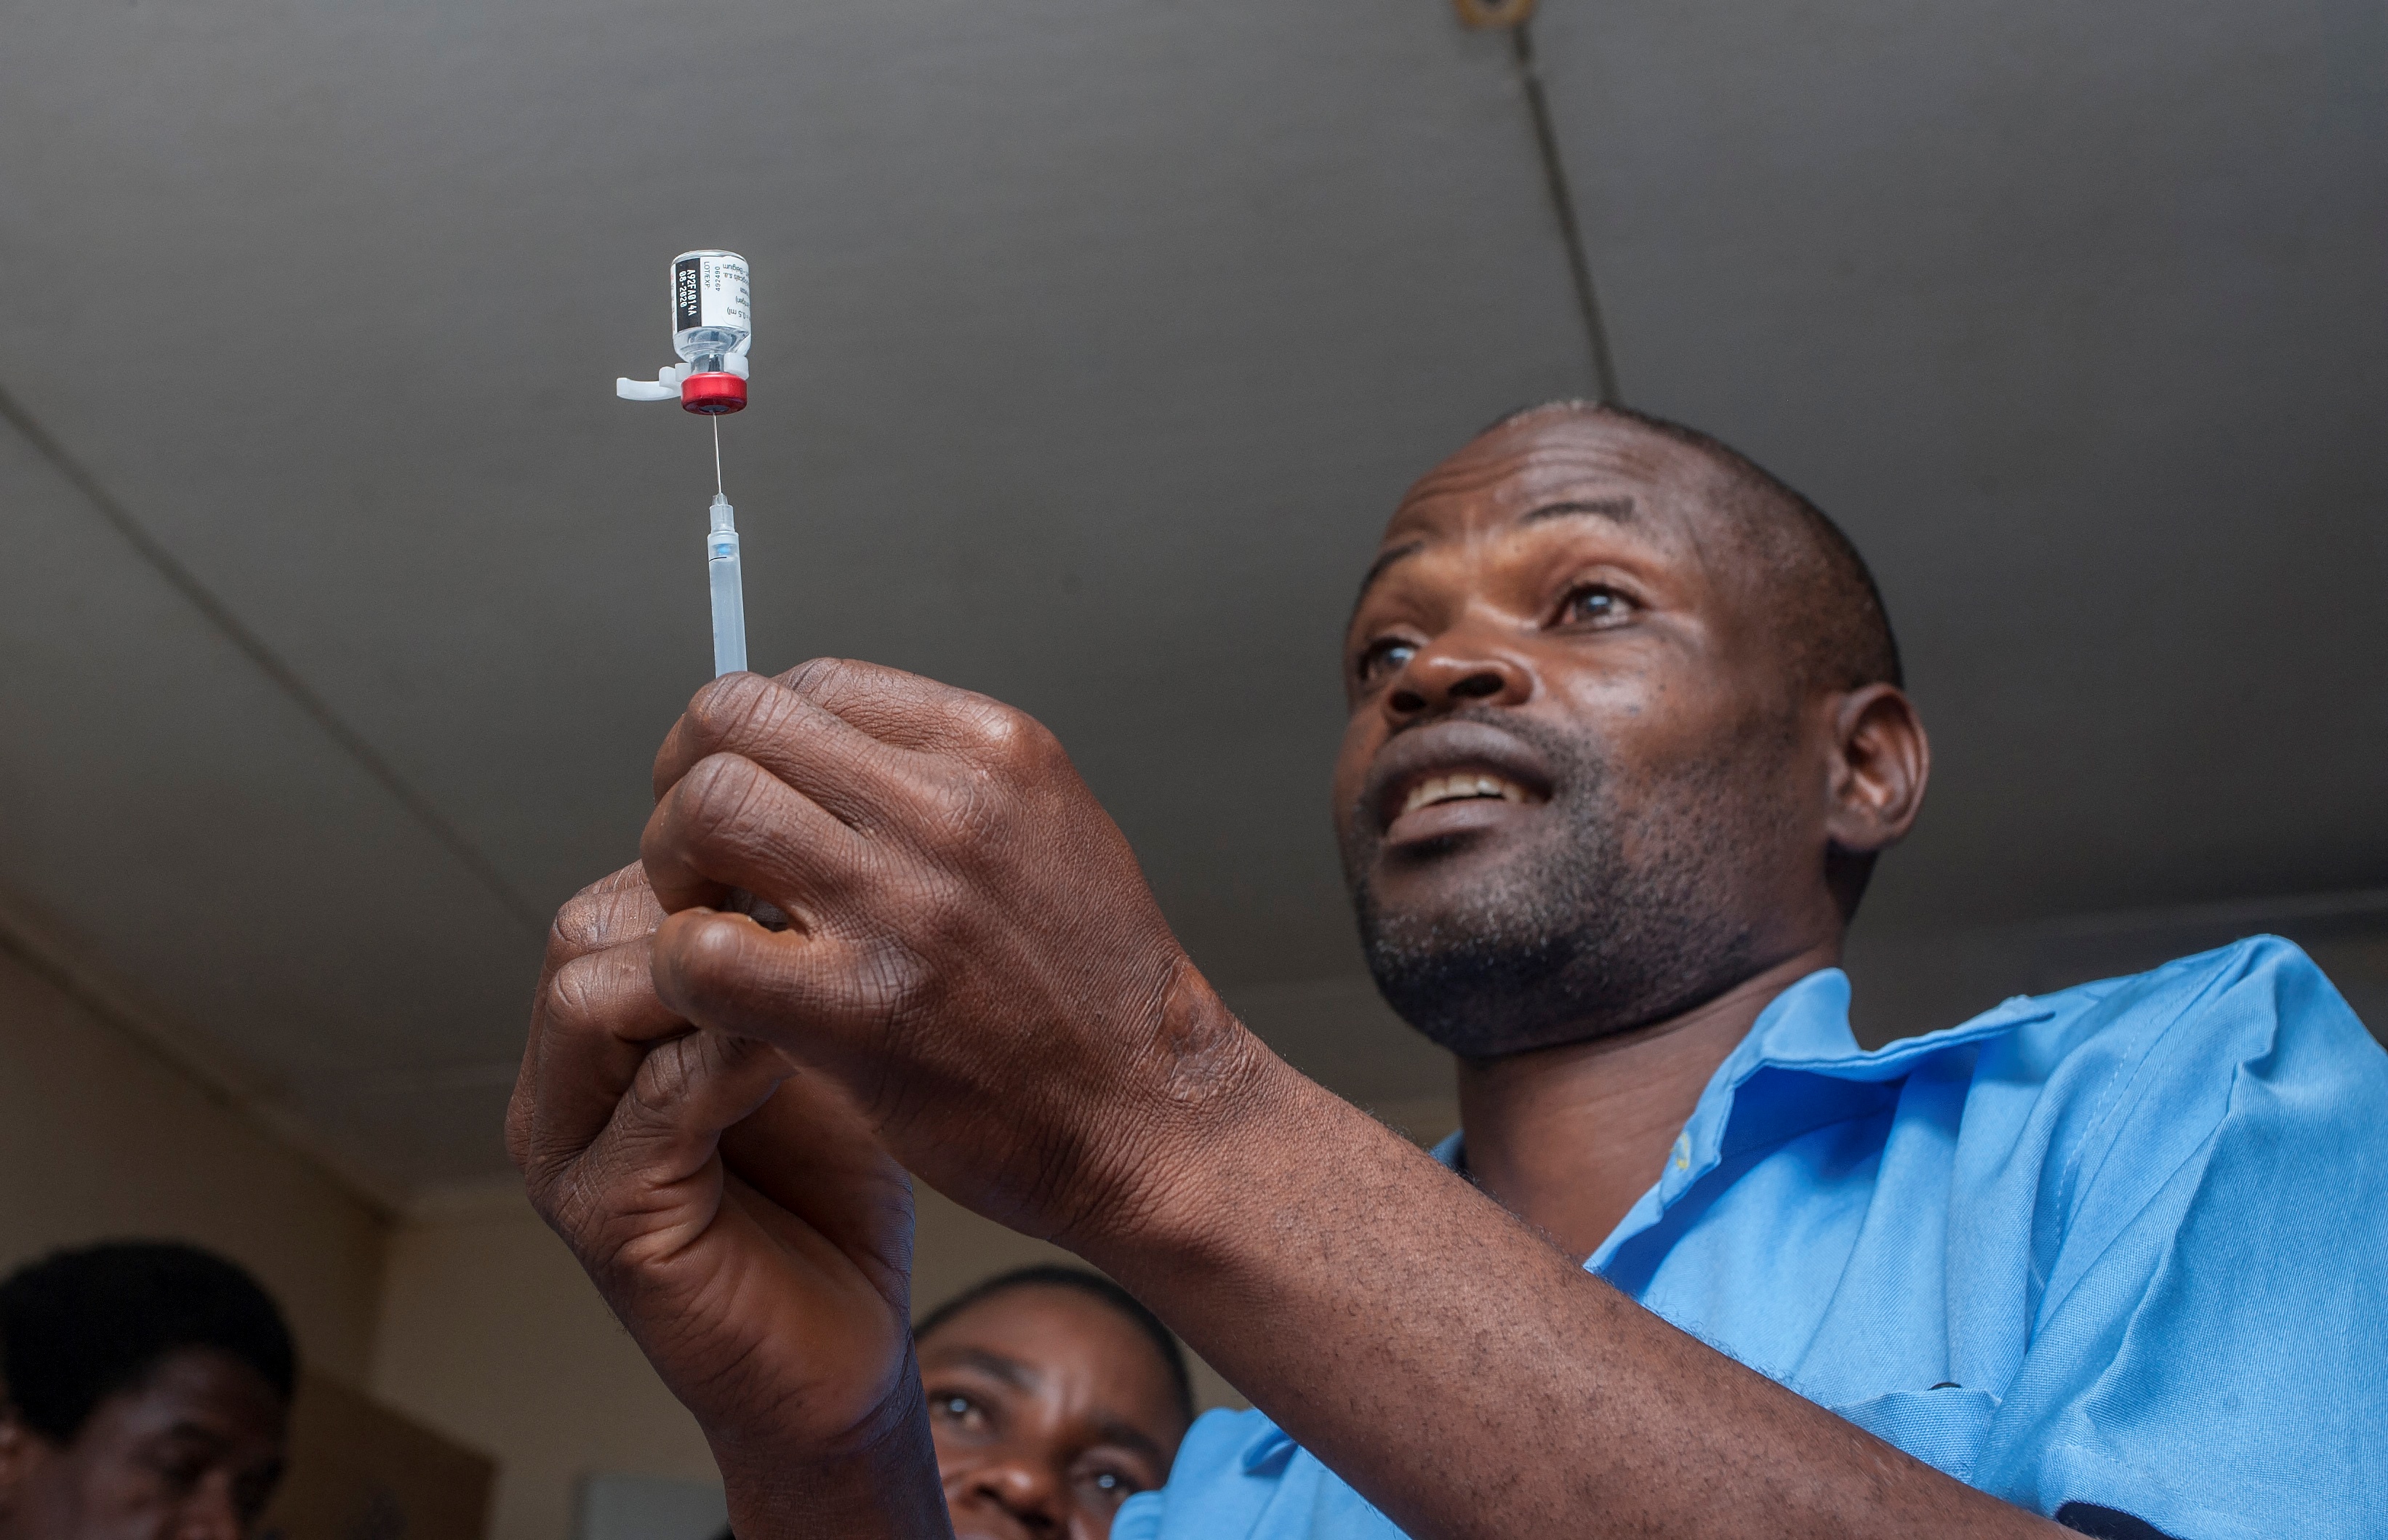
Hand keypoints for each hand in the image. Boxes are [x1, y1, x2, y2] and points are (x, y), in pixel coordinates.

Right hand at [507, 863, 948, 1537]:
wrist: (848, 1347)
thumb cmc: (839, 1188)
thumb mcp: (816, 1035)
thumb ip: (788, 948)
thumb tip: (818, 826)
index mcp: (606, 1026)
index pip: (626, 888)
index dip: (718, 863)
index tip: (822, 864)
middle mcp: (565, 1081)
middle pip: (590, 926)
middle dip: (705, 906)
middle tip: (814, 912)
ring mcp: (570, 1152)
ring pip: (589, 996)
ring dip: (711, 971)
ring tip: (808, 974)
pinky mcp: (606, 1222)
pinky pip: (648, 1104)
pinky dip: (729, 1060)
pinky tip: (803, 1050)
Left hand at [637, 661, 1274, 1248]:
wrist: (1153, 1116)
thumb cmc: (1095, 989)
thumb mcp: (1052, 828)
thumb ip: (942, 779)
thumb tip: (819, 749)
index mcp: (995, 750)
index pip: (813, 681)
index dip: (751, 736)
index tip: (749, 793)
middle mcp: (949, 809)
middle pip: (737, 721)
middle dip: (686, 779)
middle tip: (697, 853)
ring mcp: (902, 906)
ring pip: (707, 808)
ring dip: (671, 863)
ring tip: (703, 916)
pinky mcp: (861, 1011)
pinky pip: (699, 948)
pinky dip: (678, 966)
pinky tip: (718, 995)